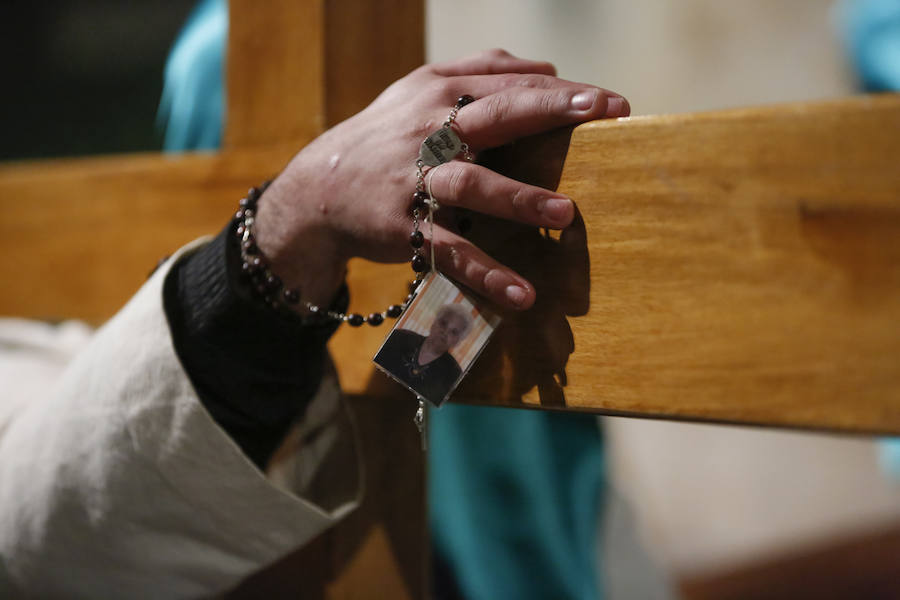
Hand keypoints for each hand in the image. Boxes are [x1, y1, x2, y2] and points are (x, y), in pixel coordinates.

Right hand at [254, 49, 628, 310]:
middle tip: (605, 121)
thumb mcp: (422, 87)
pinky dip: (485, 272)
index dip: (564, 93)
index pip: (511, 86)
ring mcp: (416, 180)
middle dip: (550, 114)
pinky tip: (522, 294)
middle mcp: (430, 130)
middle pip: (496, 115)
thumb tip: (548, 68)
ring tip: (565, 213)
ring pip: (472, 185)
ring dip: (519, 199)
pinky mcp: (405, 228)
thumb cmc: (387, 133)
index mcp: (441, 93)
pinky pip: (449, 250)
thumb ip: (482, 70)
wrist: (320, 188)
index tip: (614, 104)